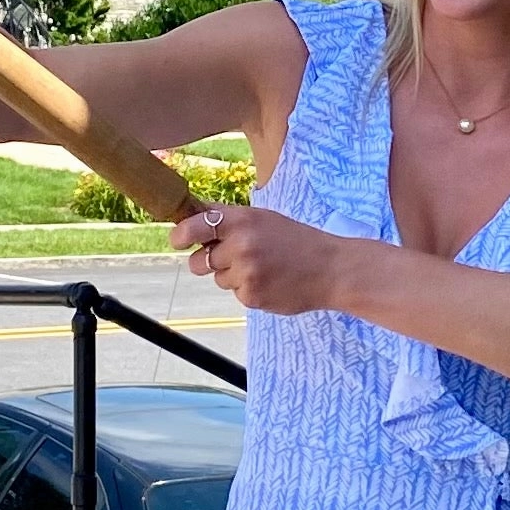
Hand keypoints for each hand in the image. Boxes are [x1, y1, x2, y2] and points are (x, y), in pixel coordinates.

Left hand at [172, 202, 341, 312]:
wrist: (331, 269)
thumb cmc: (296, 240)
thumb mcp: (263, 218)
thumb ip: (228, 217)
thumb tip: (191, 213)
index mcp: (242, 220)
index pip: (195, 225)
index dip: (180, 235)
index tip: (177, 240)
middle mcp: (240, 245)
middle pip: (199, 260)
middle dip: (209, 261)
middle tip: (236, 256)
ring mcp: (245, 272)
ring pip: (218, 278)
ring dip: (232, 275)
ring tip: (262, 267)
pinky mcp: (251, 296)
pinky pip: (235, 293)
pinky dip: (248, 289)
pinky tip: (270, 281)